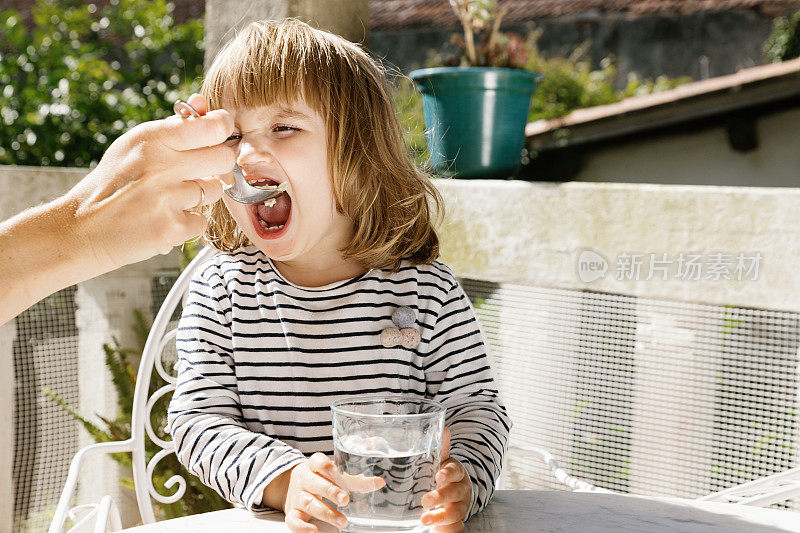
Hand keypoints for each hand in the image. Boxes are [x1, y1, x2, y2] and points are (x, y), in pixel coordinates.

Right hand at [62, 92, 234, 272]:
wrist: (81, 229)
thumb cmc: (113, 184)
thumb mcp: (134, 147)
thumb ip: (174, 127)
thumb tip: (204, 104)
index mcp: (151, 139)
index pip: (212, 127)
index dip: (223, 128)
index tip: (221, 132)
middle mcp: (160, 165)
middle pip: (224, 158)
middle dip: (218, 164)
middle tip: (200, 169)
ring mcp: (167, 198)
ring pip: (215, 190)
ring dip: (200, 195)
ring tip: (170, 197)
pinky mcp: (171, 229)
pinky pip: (202, 221)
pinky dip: (187, 223)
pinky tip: (163, 219)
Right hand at [282, 453, 384, 532]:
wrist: (291, 486)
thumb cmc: (320, 479)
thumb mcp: (334, 475)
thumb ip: (357, 478)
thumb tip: (381, 482)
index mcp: (314, 466)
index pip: (317, 461)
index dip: (325, 466)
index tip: (335, 471)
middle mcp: (305, 480)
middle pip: (315, 483)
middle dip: (330, 491)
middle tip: (345, 499)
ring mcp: (298, 497)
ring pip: (309, 503)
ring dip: (326, 513)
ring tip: (342, 521)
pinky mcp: (293, 513)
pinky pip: (293, 520)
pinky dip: (302, 527)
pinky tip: (314, 531)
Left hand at [421, 428, 470, 532]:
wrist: (457, 496)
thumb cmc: (445, 476)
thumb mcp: (442, 461)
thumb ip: (441, 447)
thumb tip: (444, 427)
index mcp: (456, 473)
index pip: (454, 471)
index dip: (447, 474)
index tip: (438, 476)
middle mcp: (461, 490)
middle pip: (454, 493)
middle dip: (440, 497)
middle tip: (425, 500)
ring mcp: (460, 508)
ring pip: (455, 513)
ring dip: (441, 517)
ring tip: (424, 520)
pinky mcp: (456, 522)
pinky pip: (456, 528)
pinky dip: (450, 530)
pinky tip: (438, 532)